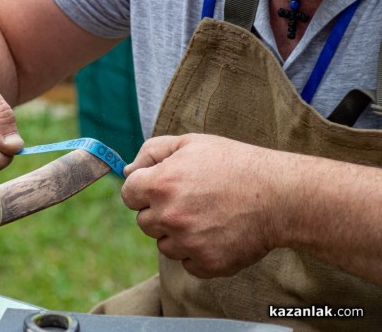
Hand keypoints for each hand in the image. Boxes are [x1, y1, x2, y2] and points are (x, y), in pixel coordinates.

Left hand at [121, 134, 280, 277]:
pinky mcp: (207, 264)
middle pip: (144, 222)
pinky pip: (187, 263)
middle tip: (191, 200)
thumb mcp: (190, 143)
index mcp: (160, 184)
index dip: (144, 189)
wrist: (280, 195)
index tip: (162, 187)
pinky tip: (217, 233)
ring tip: (207, 215)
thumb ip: (151, 152)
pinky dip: (198, 252)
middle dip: (161, 211)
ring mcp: (188, 243)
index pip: (128, 194)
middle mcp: (169, 216)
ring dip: (178, 234)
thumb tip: (128, 170)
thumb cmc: (234, 164)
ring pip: (164, 245)